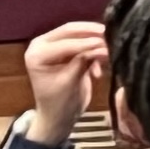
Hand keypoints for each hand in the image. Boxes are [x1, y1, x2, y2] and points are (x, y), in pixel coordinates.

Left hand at [21, 21, 106, 143]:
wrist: (59, 117)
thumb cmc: (59, 103)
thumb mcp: (69, 82)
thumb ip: (83, 61)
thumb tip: (101, 46)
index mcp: (37, 53)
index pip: (65, 42)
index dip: (86, 42)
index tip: (105, 43)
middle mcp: (44, 45)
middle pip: (71, 31)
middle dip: (92, 35)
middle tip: (111, 35)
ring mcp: (56, 46)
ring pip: (80, 35)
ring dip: (95, 44)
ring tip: (109, 54)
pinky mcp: (68, 50)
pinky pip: (85, 44)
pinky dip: (94, 53)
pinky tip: (98, 71)